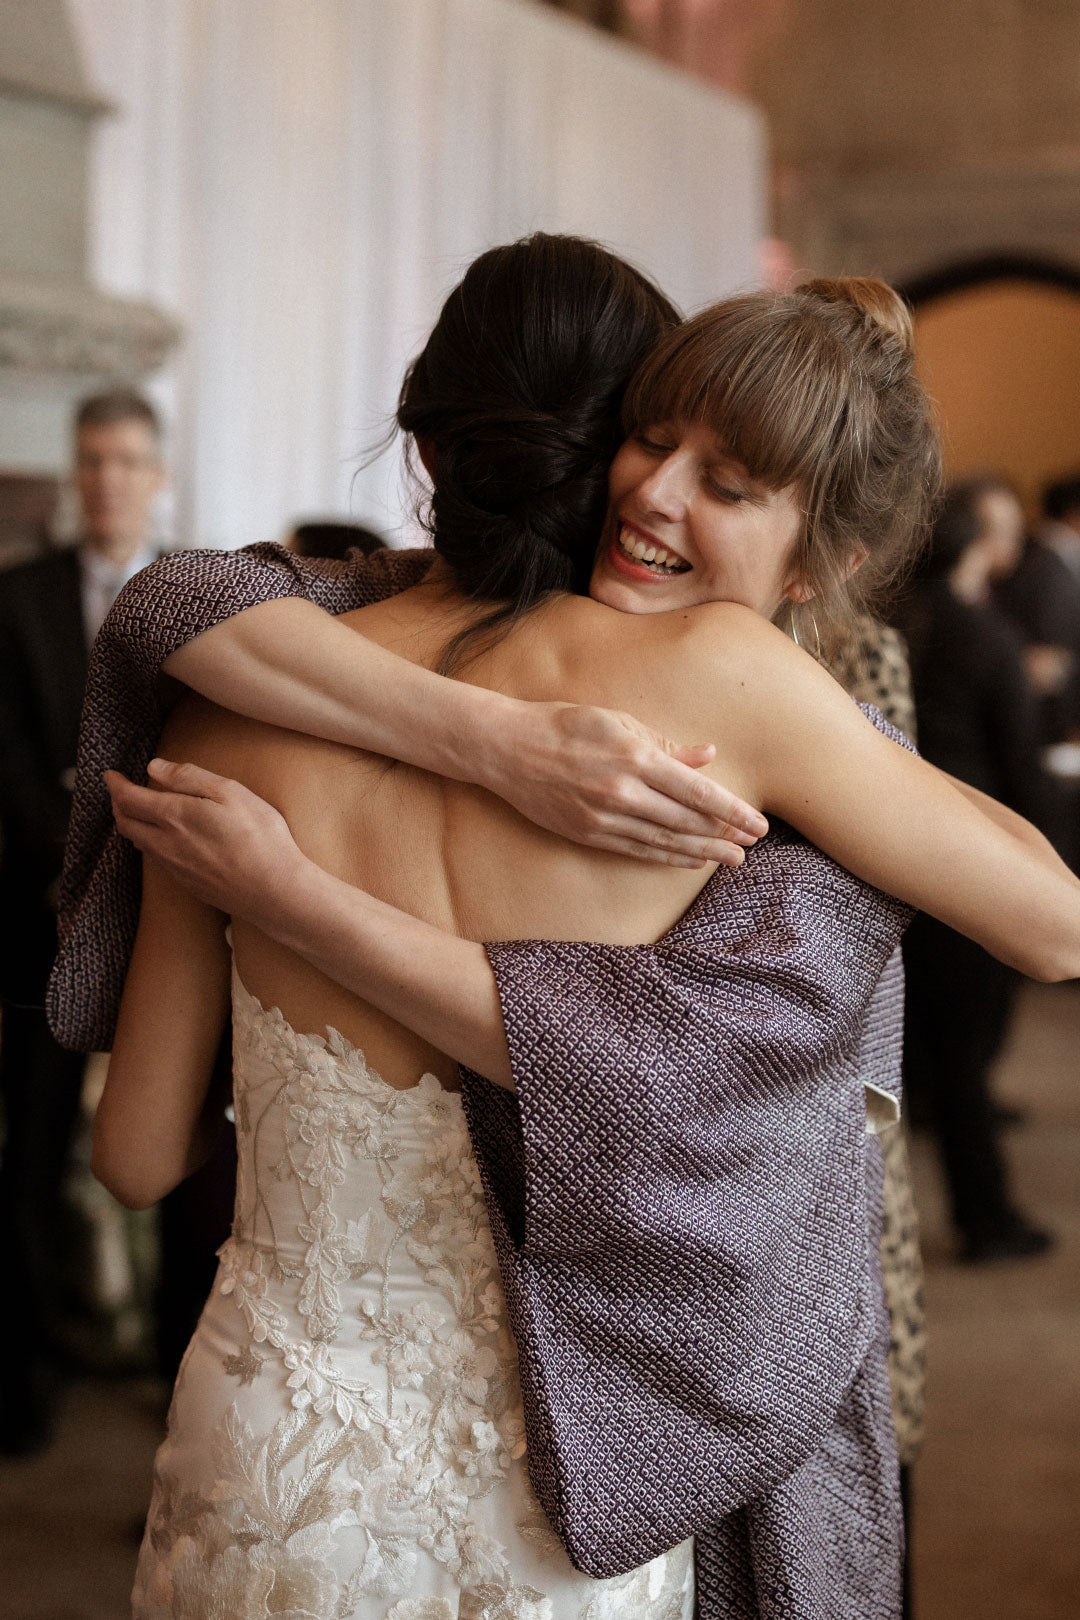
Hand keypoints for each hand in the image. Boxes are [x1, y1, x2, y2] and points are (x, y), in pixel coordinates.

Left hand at [105, 759, 310, 925]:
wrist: (274, 891)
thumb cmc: (260, 837)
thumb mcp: (231, 792)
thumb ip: (190, 777)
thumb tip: (155, 768)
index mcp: (174, 816)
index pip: (128, 798)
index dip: (115, 785)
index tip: (110, 775)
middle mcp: (165, 843)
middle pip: (125, 823)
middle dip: (117, 804)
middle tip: (120, 791)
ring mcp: (174, 867)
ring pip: (138, 843)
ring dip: (130, 824)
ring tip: (136, 812)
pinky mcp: (186, 883)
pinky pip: (156, 859)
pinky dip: (148, 843)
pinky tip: (162, 839)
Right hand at [482, 701, 767, 868]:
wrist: (507, 749)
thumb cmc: (566, 725)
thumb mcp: (618, 722)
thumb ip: (665, 744)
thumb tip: (706, 757)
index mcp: (635, 758)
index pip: (697, 791)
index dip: (731, 810)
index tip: (757, 823)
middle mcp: (622, 793)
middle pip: (686, 821)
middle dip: (724, 835)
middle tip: (752, 846)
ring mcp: (603, 818)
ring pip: (665, 841)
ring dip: (703, 852)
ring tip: (731, 859)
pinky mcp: (588, 833)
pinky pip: (638, 850)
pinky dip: (668, 856)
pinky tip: (690, 860)